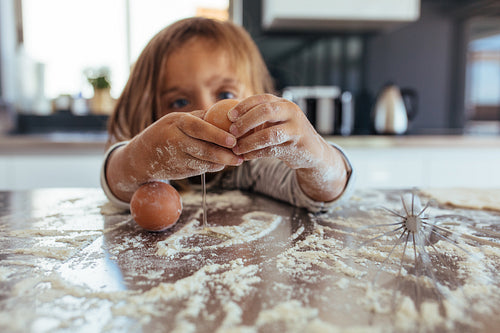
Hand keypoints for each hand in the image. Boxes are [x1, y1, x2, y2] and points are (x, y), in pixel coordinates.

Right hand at [106, 110, 242, 201]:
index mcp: (176, 123)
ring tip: (236, 159)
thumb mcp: (177, 119)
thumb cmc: (166, 131)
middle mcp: (175, 141)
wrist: (141, 157)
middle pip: (204, 150)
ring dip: (222, 163)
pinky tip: (221, 163)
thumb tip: (227, 113)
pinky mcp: (179, 173)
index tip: (233, 140)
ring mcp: (177, 159)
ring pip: (205, 163)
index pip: (199, 128)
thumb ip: (200, 117)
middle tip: (240, 157)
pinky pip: (201, 170)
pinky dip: (212, 167)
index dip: (216, 135)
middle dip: (225, 155)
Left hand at [227, 94, 321, 168]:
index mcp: (283, 103)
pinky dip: (256, 154)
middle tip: (231, 132)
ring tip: (236, 149)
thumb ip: (258, 117)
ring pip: (269, 134)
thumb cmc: (286, 134)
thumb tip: (227, 117)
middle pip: (265, 112)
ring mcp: (296, 129)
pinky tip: (245, 157)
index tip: (229, 116)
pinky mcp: (297, 146)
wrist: (312, 152)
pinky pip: (272, 150)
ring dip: (249, 142)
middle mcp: (291, 112)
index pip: (261, 99)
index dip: (244, 106)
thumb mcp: (276, 121)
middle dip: (245, 122)